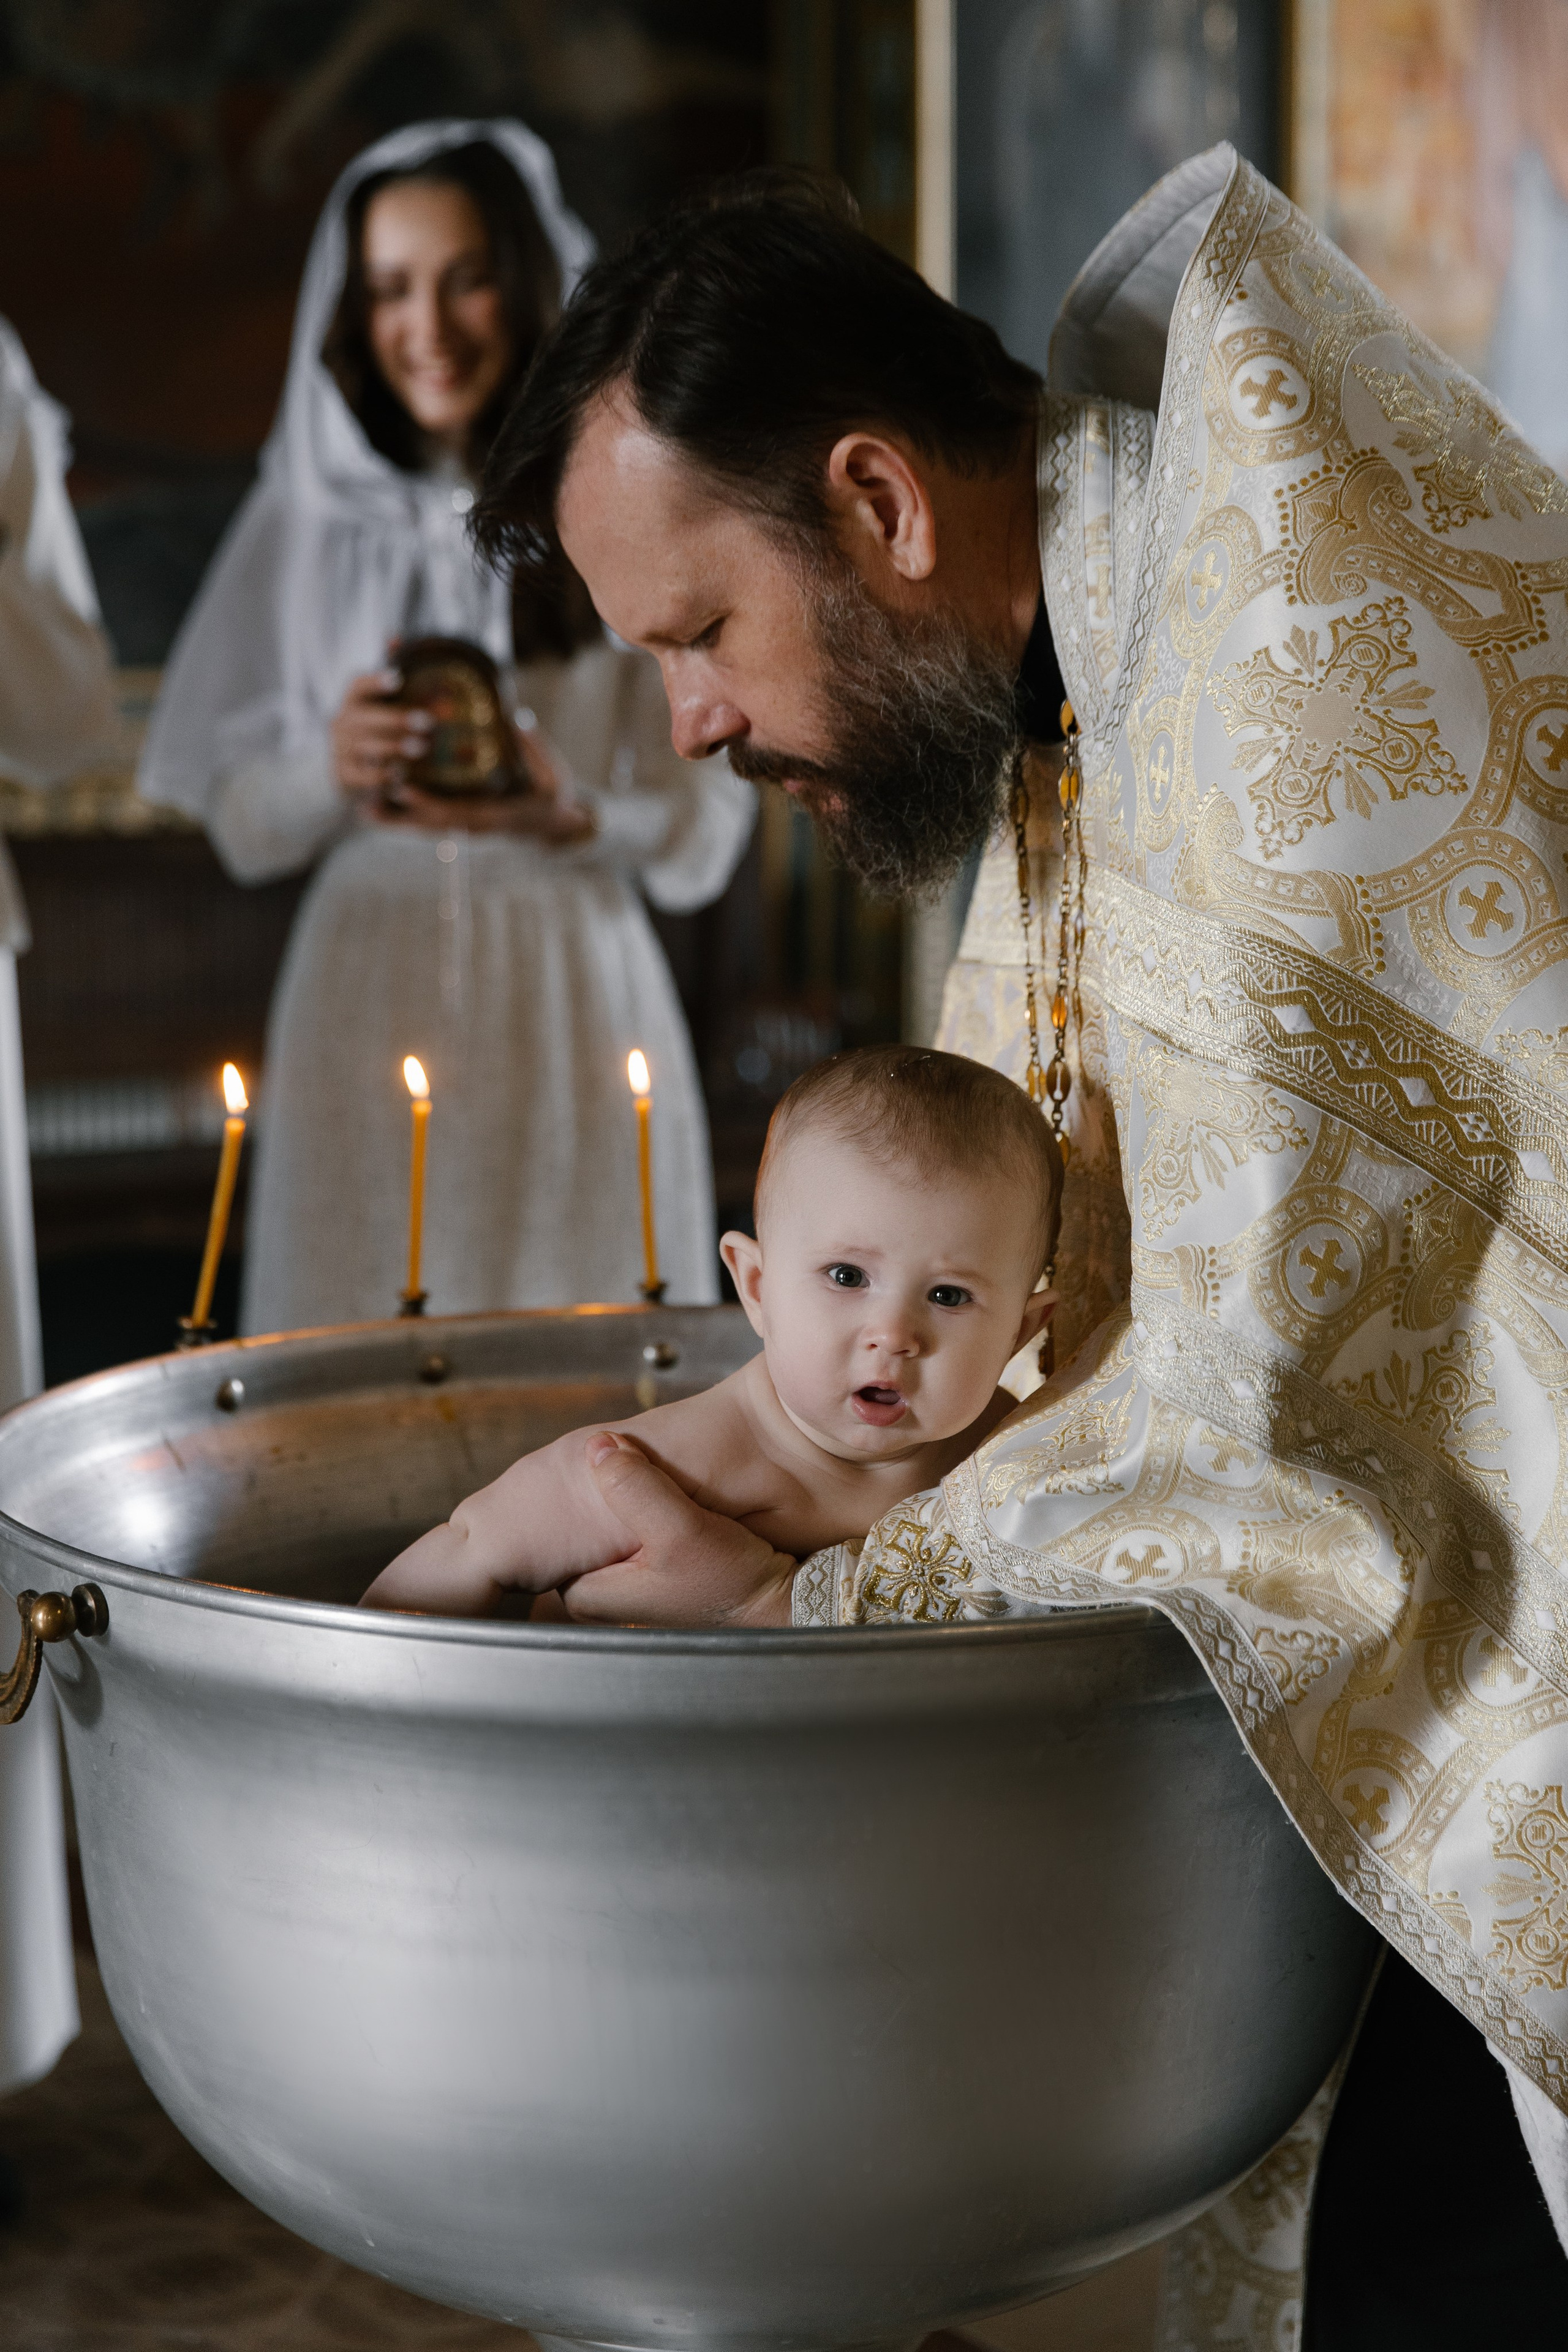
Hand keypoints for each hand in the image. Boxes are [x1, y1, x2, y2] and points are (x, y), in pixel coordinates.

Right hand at [332, 668, 431, 798]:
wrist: (348, 767)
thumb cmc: (373, 728)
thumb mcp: (379, 700)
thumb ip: (387, 668)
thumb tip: (394, 637)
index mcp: (351, 701)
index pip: (357, 685)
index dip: (375, 681)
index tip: (398, 679)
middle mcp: (341, 722)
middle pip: (365, 718)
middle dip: (397, 719)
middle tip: (428, 723)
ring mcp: (340, 749)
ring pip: (365, 746)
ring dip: (395, 747)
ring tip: (422, 749)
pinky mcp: (343, 774)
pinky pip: (361, 776)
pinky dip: (382, 776)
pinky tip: (403, 774)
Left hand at [369, 711, 595, 841]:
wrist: (554, 825)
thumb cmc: (553, 799)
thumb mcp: (552, 776)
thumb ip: (535, 749)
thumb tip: (518, 717)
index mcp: (494, 816)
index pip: (456, 813)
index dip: (428, 805)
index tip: (404, 791)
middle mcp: (475, 827)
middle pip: (430, 826)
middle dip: (399, 818)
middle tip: (367, 805)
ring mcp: (467, 829)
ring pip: (426, 829)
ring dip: (396, 822)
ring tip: (364, 810)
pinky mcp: (462, 824)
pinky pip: (430, 824)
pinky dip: (406, 819)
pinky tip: (383, 809)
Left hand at [561, 1434, 796, 1627]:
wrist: (780, 1598)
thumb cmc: (733, 1580)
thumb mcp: (682, 1530)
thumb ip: (636, 1489)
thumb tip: (598, 1447)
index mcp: (588, 1595)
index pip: (555, 1531)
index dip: (572, 1491)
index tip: (592, 1459)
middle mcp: (601, 1596)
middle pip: (580, 1526)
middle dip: (595, 1492)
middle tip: (613, 1455)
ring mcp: (627, 1587)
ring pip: (607, 1525)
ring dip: (622, 1497)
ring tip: (634, 1466)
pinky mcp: (652, 1575)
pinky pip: (631, 1529)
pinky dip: (640, 1508)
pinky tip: (659, 1490)